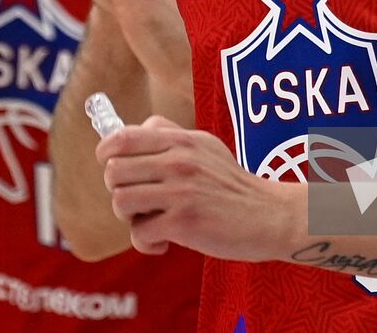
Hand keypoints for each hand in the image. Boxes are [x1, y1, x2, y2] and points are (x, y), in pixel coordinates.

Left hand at [98, 115, 300, 260]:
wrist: (270, 216)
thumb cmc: (231, 185)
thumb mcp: (205, 147)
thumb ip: (168, 136)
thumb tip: (126, 133)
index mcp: (181, 141)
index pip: (122, 138)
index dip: (106, 154)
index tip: (113, 167)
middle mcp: (179, 161)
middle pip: (113, 171)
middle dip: (118, 190)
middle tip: (139, 201)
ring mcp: (181, 191)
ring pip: (121, 202)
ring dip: (131, 218)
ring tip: (152, 221)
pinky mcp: (184, 222)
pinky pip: (140, 234)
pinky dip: (147, 243)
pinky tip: (166, 242)